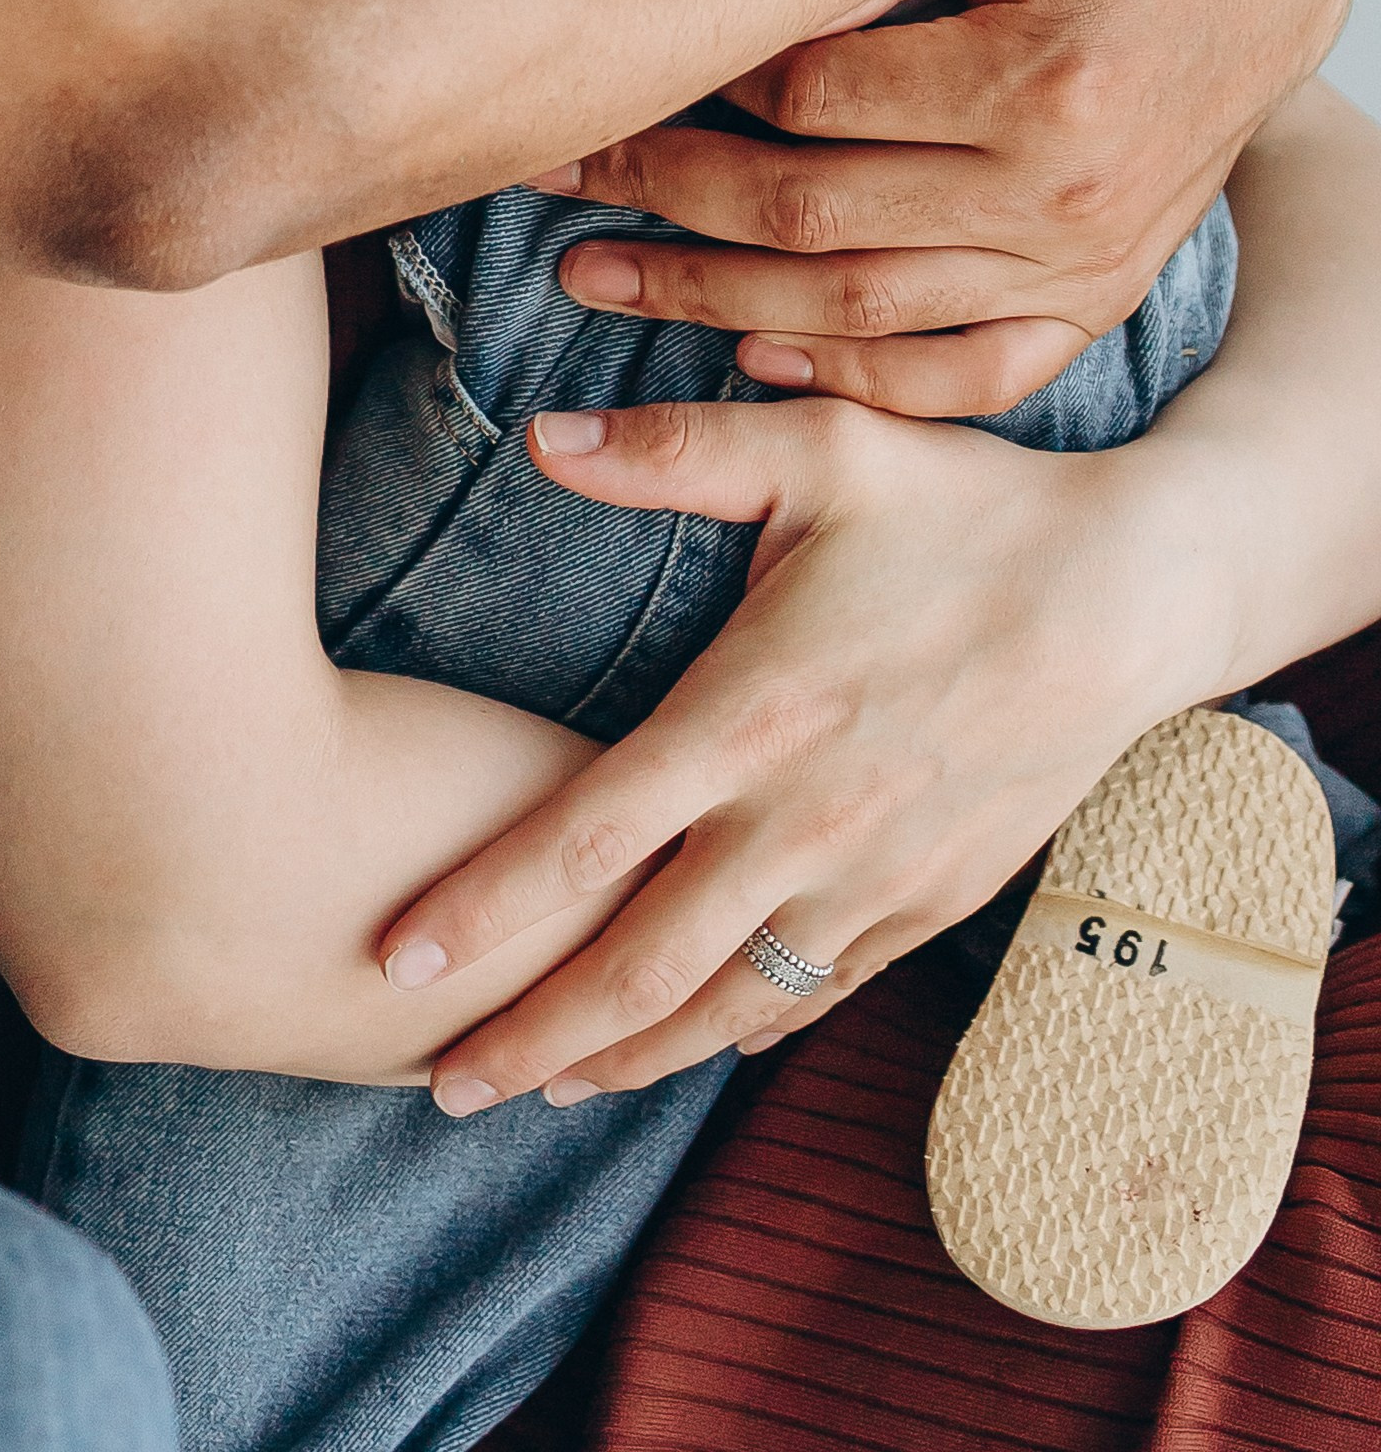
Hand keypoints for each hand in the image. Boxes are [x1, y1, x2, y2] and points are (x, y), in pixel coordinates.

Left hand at [380, 393, 1214, 1108]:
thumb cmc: (964, 509)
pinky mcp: (930, 902)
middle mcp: (803, 820)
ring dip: (624, 1058)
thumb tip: (539, 438)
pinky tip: (686, 1047)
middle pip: (639, 965)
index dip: (485, 904)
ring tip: (537, 1085)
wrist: (1130, 595)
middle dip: (530, 1032)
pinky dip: (738, 1033)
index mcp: (753, 715)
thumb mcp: (818, 452)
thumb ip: (673, 450)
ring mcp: (872, 876)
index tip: (392, 953)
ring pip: (726, 1005)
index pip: (588, 836)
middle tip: (438, 1081)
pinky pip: (816, 994)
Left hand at [531, 0, 1355, 415]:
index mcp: (1042, 79)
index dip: (686, 89)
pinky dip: (860, 376)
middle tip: (546, 182)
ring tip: (592, 279)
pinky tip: (757, 353)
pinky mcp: (1099, 294)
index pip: (809, 100)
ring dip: (713, 301)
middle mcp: (1065, 193)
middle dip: (659, 202)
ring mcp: (1087, 262)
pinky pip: (969, 371)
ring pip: (864, 311)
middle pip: (813, 217)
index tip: (589, 78)